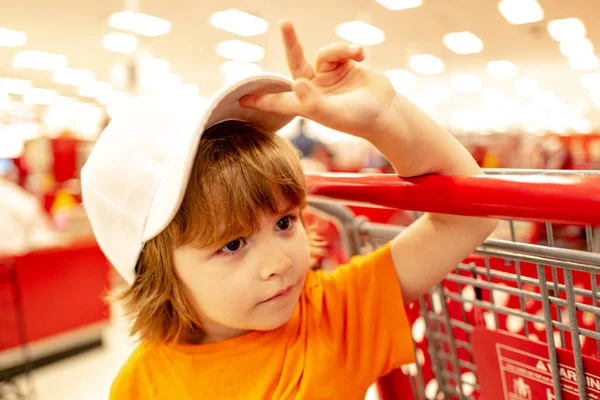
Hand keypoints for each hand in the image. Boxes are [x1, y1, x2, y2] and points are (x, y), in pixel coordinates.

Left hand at [239, 20, 397, 139]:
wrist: (386, 110)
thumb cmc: (359, 118)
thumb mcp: (333, 114)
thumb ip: (313, 102)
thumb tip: (297, 83)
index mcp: (306, 103)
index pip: (278, 101)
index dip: (261, 100)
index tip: (241, 100)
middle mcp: (314, 88)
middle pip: (296, 61)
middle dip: (292, 42)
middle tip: (286, 22)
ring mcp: (329, 77)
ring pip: (325, 52)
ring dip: (340, 50)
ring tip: (357, 54)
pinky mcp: (344, 66)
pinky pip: (340, 50)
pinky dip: (350, 49)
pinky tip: (362, 55)